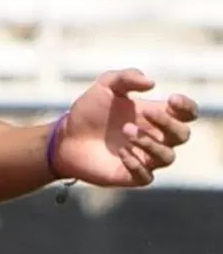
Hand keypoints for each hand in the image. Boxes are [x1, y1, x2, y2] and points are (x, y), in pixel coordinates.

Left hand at [52, 68, 199, 186]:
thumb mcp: (105, 87)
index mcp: (154, 116)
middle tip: (146, 112)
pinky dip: (136, 163)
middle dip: (168, 123)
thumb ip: (126, 78)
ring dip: (150, 142)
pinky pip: (146, 176)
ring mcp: (145, 158)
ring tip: (126, 130)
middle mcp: (155, 138)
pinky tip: (121, 152)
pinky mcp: (132, 176)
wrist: (65, 137)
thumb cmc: (89, 111)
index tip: (171, 99)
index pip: (186, 114)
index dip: (186, 107)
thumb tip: (151, 82)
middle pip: (182, 135)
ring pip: (167, 156)